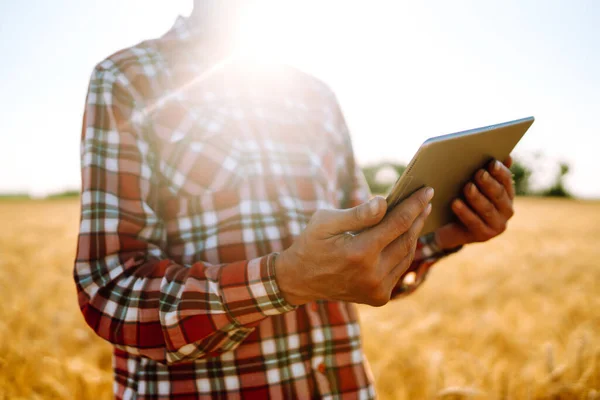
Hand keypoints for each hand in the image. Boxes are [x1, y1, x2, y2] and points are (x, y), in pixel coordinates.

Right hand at [275, 187, 434, 306]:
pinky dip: (404, 252)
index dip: (414, 205)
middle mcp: (372, 275)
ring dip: (414, 234)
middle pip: (406, 239)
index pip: (398, 223)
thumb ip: (357, 213)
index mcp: (359, 253)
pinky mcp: (379, 297)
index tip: (427, 190)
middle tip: (426, 200)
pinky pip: (399, 269)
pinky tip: (406, 236)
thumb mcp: (325, 221)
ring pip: (407, 256)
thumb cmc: (311, 243)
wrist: (299, 280)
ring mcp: (377, 289)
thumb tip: (383, 202)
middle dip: (418, 217)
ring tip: (419, 215)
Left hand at [435, 157, 514, 249]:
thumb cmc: (465, 200)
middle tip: (478, 173)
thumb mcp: (475, 185)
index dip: (500, 172)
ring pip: (488, 209)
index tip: (491, 162)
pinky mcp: (484, 236)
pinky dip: (465, 212)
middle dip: (488, 183)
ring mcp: (497, 225)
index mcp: (507, 195)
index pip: (507, 181)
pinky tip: (455, 203)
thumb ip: (488, 172)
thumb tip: (506, 156)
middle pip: (499, 194)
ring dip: (477, 197)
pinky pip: (474, 223)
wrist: (452, 227)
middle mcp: (507, 210)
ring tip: (467, 187)